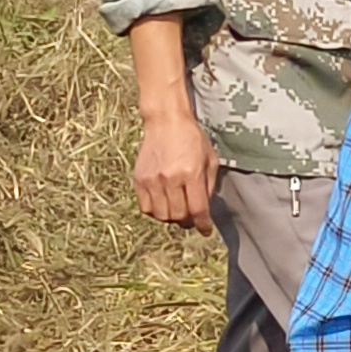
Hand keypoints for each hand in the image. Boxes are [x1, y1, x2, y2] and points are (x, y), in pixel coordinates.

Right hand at [133, 107, 218, 227]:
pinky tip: (163, 203)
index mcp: (191, 173)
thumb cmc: (191, 138)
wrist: (166, 121)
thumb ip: (209, 186)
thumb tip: (205, 209)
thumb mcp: (210, 159)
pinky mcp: (140, 179)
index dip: (203, 224)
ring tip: (177, 209)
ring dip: (172, 218)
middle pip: (179, 216)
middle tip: (191, 215)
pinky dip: (156, 212)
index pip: (198, 209)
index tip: (205, 229)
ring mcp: (153, 180)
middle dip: (188, 220)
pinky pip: (146, 208)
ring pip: (162, 215)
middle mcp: (170, 178)